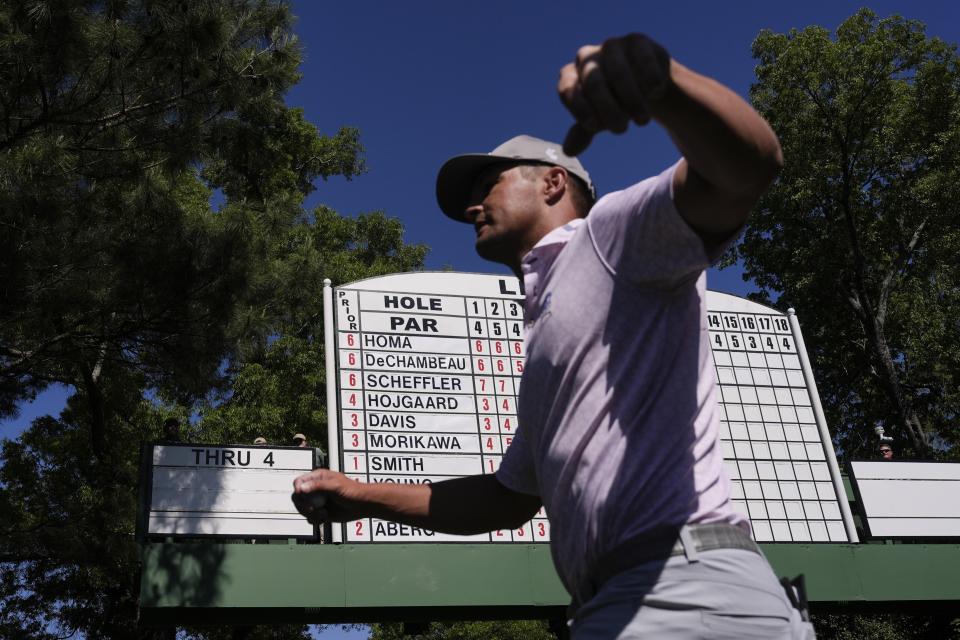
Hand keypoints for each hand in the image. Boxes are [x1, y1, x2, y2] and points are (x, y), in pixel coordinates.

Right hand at [291, 468, 363, 524]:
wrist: (362, 505)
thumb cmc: (352, 491)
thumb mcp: (335, 486)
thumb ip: (318, 486)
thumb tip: (302, 488)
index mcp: (318, 478)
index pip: (298, 482)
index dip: (298, 489)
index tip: (303, 496)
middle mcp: (315, 489)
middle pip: (298, 497)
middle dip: (303, 505)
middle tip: (311, 509)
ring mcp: (317, 501)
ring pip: (302, 509)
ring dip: (310, 514)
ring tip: (324, 514)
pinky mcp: (320, 512)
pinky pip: (309, 518)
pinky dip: (315, 520)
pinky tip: (325, 518)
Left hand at [557, 33, 671, 155]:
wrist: (647, 85)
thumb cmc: (616, 103)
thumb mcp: (599, 119)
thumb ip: (584, 132)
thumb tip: (569, 151)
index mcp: (571, 75)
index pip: (567, 89)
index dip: (579, 109)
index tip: (595, 128)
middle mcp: (587, 57)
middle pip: (593, 82)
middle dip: (607, 109)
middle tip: (621, 130)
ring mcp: (612, 46)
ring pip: (618, 73)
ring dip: (631, 100)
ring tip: (641, 120)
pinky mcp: (637, 41)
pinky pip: (642, 61)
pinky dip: (649, 80)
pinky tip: (654, 93)